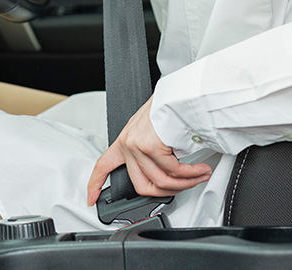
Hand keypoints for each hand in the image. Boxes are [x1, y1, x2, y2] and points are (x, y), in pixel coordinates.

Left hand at [86, 97, 211, 205]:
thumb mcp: (150, 128)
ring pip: (161, 181)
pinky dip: (190, 174)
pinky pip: (173, 171)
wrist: (178, 92)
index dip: (95, 184)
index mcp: (124, 141)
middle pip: (141, 186)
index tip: (91, 198)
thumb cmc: (168, 106)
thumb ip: (150, 150)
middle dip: (168, 192)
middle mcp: (128, 144)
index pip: (102, 165)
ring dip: (185, 183)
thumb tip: (167, 173)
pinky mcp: (151, 146)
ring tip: (199, 176)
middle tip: (183, 187)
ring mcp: (137, 146)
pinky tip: (199, 169)